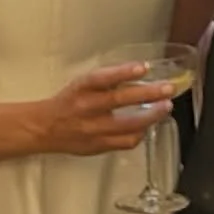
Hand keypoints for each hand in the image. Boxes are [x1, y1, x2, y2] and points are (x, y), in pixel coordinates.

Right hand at [36, 63, 173, 156]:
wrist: (45, 129)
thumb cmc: (69, 101)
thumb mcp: (83, 84)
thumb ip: (108, 80)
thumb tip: (141, 73)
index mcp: (81, 88)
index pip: (102, 78)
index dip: (123, 72)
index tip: (144, 67)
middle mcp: (86, 108)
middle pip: (119, 100)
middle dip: (148, 94)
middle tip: (168, 88)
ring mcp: (93, 130)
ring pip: (127, 125)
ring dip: (151, 116)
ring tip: (166, 107)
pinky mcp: (97, 146)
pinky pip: (125, 142)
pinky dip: (140, 133)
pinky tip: (148, 126)